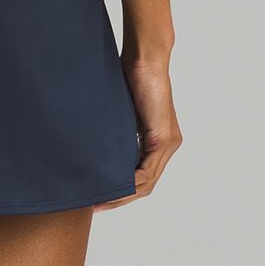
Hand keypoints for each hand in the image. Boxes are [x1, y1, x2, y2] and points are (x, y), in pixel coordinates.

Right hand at [97, 53, 181, 209]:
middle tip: (96, 206)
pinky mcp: (162, 137)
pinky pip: (148, 171)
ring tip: (99, 201)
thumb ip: (116, 132)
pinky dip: (130, 182)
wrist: (144, 59)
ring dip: (123, 194)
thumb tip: (96, 148)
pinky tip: (112, 187)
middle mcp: (168, 145)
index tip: (98, 197)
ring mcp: (168, 143)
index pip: (143, 176)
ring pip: (147, 181)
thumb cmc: (128, 78)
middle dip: (120, 198)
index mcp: (158, 140)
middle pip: (146, 184)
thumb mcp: (120, 113)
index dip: (122, 191)